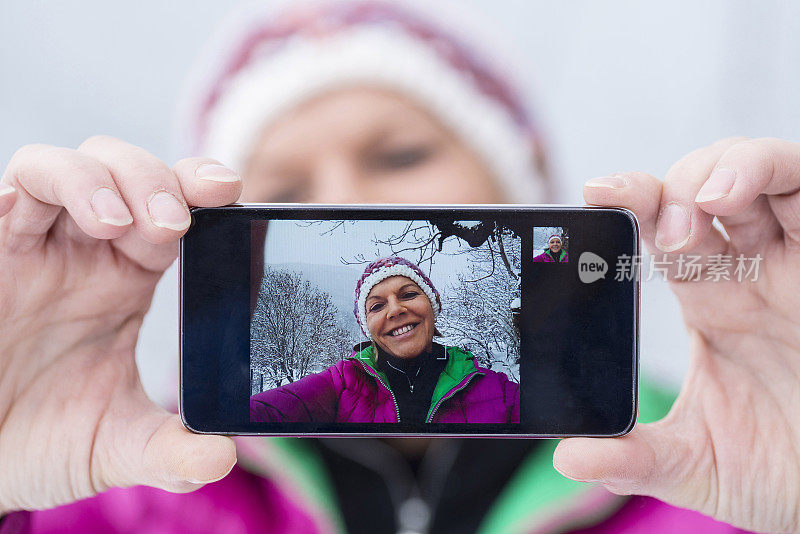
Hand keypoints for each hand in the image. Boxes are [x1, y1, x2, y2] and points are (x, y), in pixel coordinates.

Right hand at [0, 137, 240, 513]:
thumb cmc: (37, 440)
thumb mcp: (113, 446)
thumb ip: (167, 452)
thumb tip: (221, 458)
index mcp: (127, 278)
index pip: (174, 211)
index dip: (200, 189)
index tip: (229, 192)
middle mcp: (84, 251)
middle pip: (129, 172)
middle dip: (158, 181)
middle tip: (174, 224)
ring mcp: (32, 244)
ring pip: (69, 165)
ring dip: (105, 178)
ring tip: (122, 224)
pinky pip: (12, 188)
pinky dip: (49, 185)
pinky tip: (83, 220)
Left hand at [554, 137, 799, 532]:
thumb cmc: (780, 467)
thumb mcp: (697, 463)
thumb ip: (634, 459)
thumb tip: (568, 458)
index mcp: (707, 299)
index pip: (658, 233)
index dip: (626, 207)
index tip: (591, 198)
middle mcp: (748, 270)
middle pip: (698, 191)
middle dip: (664, 189)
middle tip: (643, 219)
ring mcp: (793, 260)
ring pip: (757, 173)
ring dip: (718, 169)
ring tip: (699, 204)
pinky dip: (769, 172)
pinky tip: (732, 196)